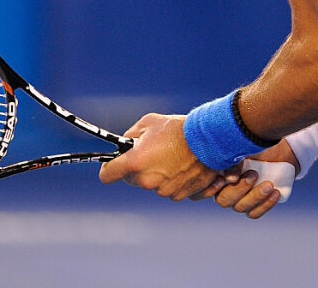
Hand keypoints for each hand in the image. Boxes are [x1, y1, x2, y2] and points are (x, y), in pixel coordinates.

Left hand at [98, 113, 216, 200]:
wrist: (210, 141)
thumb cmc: (179, 129)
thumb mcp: (149, 123)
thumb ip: (131, 135)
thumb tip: (125, 144)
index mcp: (135, 163)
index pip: (107, 175)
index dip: (108, 169)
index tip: (111, 165)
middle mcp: (147, 181)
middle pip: (132, 179)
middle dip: (138, 168)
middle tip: (152, 152)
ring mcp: (164, 190)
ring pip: (152, 184)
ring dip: (157, 174)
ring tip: (172, 157)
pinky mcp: (179, 195)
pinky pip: (169, 189)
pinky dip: (173, 180)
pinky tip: (182, 166)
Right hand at [191, 139, 299, 218]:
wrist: (277, 150)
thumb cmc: (254, 144)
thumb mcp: (242, 145)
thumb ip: (232, 156)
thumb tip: (229, 176)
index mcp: (216, 175)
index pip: (206, 189)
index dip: (213, 188)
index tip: (228, 177)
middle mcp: (225, 190)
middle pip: (224, 200)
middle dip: (240, 189)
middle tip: (254, 174)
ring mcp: (239, 199)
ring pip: (241, 207)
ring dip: (256, 197)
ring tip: (269, 184)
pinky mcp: (254, 205)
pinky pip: (255, 213)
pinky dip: (265, 205)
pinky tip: (275, 193)